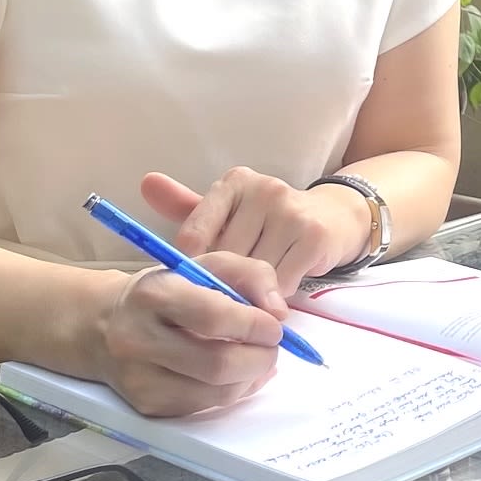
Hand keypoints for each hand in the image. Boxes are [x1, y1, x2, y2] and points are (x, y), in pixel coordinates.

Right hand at [94, 253, 286, 416]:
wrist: (104, 325)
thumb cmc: (167, 291)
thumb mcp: (206, 265)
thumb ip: (251, 276)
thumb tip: (279, 314)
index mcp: (154, 294)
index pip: (213, 317)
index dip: (254, 325)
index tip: (274, 326)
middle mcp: (138, 339)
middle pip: (217, 364)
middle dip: (259, 358)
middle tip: (272, 347)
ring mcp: (139, 378)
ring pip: (215, 393)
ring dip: (250, 378)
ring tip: (256, 359)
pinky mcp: (146, 406)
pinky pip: (204, 407)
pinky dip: (232, 392)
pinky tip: (235, 374)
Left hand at [143, 167, 369, 287]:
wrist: (335, 218)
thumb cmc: (270, 221)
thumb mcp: (228, 211)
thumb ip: (187, 206)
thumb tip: (145, 183)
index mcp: (234, 183)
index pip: (193, 235)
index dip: (194, 269)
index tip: (199, 283)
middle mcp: (262, 190)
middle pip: (223, 259)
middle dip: (225, 284)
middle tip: (228, 297)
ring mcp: (290, 211)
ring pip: (252, 274)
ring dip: (251, 294)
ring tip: (254, 294)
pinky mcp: (313, 236)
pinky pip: (280, 282)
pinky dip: (275, 297)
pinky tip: (277, 293)